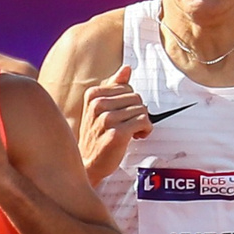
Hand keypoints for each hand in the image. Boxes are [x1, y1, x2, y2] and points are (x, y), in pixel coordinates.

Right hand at [77, 65, 153, 182]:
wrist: (88, 164)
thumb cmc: (96, 136)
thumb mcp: (100, 109)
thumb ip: (113, 87)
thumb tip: (126, 68)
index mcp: (93, 95)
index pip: (127, 87)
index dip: (129, 102)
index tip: (122, 115)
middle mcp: (98, 105)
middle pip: (136, 97)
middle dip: (137, 112)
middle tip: (128, 126)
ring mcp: (106, 119)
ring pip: (142, 110)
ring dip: (141, 122)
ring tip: (130, 132)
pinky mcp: (116, 134)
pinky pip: (144, 122)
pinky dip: (145, 130)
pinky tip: (136, 137)